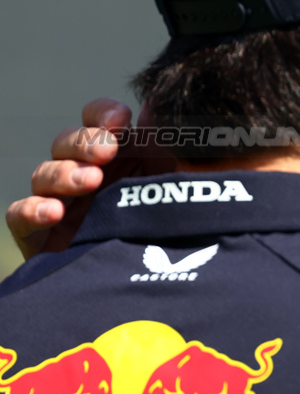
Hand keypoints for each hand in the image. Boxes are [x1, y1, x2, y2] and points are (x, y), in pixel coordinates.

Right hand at [5, 99, 175, 258]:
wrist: (161, 285)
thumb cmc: (179, 228)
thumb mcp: (185, 186)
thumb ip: (175, 148)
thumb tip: (158, 108)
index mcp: (122, 155)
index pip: (100, 120)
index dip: (103, 114)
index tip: (120, 121)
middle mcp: (88, 174)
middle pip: (68, 142)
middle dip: (85, 142)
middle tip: (107, 151)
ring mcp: (62, 204)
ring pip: (44, 173)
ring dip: (65, 173)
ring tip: (90, 182)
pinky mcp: (40, 236)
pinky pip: (19, 214)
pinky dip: (32, 209)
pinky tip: (54, 212)